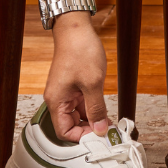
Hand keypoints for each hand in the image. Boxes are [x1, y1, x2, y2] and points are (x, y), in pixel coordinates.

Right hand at [41, 13, 110, 139]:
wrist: (76, 31)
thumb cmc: (81, 52)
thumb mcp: (93, 83)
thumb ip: (96, 108)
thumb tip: (100, 128)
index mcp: (56, 101)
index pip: (64, 131)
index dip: (81, 137)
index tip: (100, 136)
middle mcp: (58, 100)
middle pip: (71, 125)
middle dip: (89, 130)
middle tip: (109, 131)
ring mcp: (65, 93)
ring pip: (78, 115)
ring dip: (93, 120)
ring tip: (110, 123)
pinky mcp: (73, 87)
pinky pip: (81, 104)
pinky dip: (93, 109)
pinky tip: (106, 111)